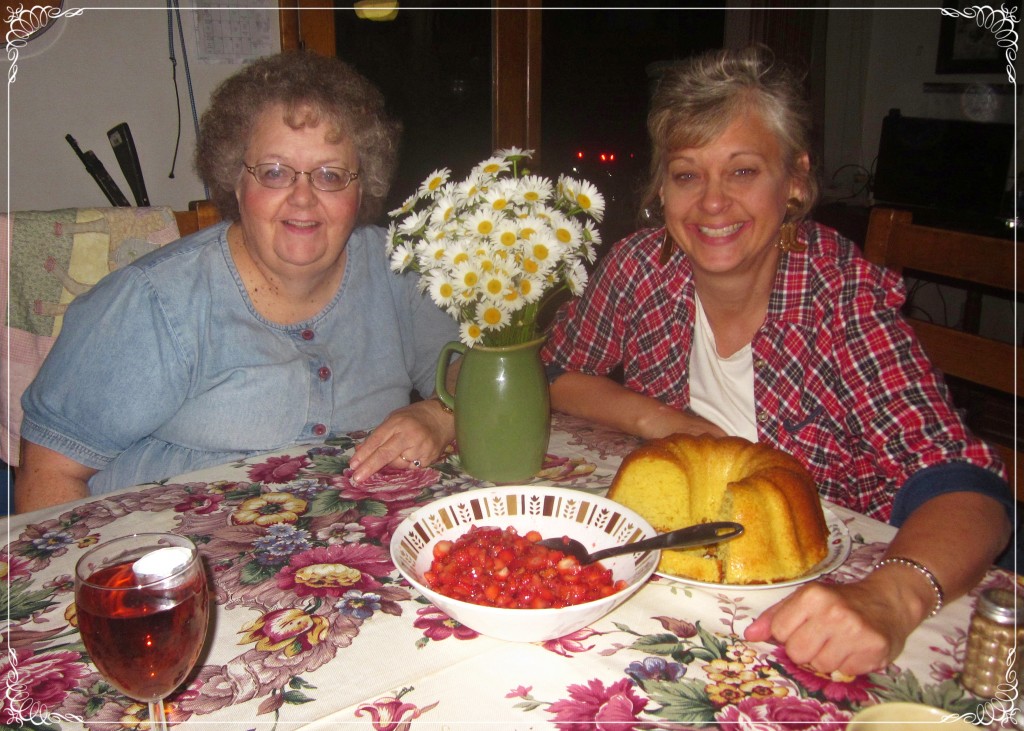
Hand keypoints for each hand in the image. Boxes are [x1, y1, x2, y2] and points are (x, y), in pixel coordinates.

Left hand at [348, 399, 454, 481]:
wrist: (443, 417)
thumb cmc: (414, 418)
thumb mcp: (394, 419)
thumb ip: (378, 436)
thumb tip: (360, 453)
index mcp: (398, 422)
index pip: (377, 440)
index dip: (364, 454)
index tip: (353, 465)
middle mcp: (409, 435)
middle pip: (385, 454)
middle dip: (369, 467)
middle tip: (356, 478)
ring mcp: (421, 448)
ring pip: (398, 464)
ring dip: (392, 463)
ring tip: (401, 450)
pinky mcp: (429, 458)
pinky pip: (411, 468)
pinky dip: (406, 464)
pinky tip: (411, 454)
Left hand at [743, 575, 924, 675]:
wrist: (888, 601)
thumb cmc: (840, 601)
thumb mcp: (805, 599)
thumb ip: (775, 616)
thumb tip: (749, 635)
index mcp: (812, 595)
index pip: (779, 631)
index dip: (789, 633)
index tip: (804, 626)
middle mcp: (833, 612)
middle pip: (797, 653)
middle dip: (806, 650)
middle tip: (822, 637)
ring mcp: (855, 631)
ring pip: (821, 666)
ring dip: (828, 659)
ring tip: (840, 642)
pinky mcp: (874, 649)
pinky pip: (845, 672)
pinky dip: (848, 664)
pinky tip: (855, 648)